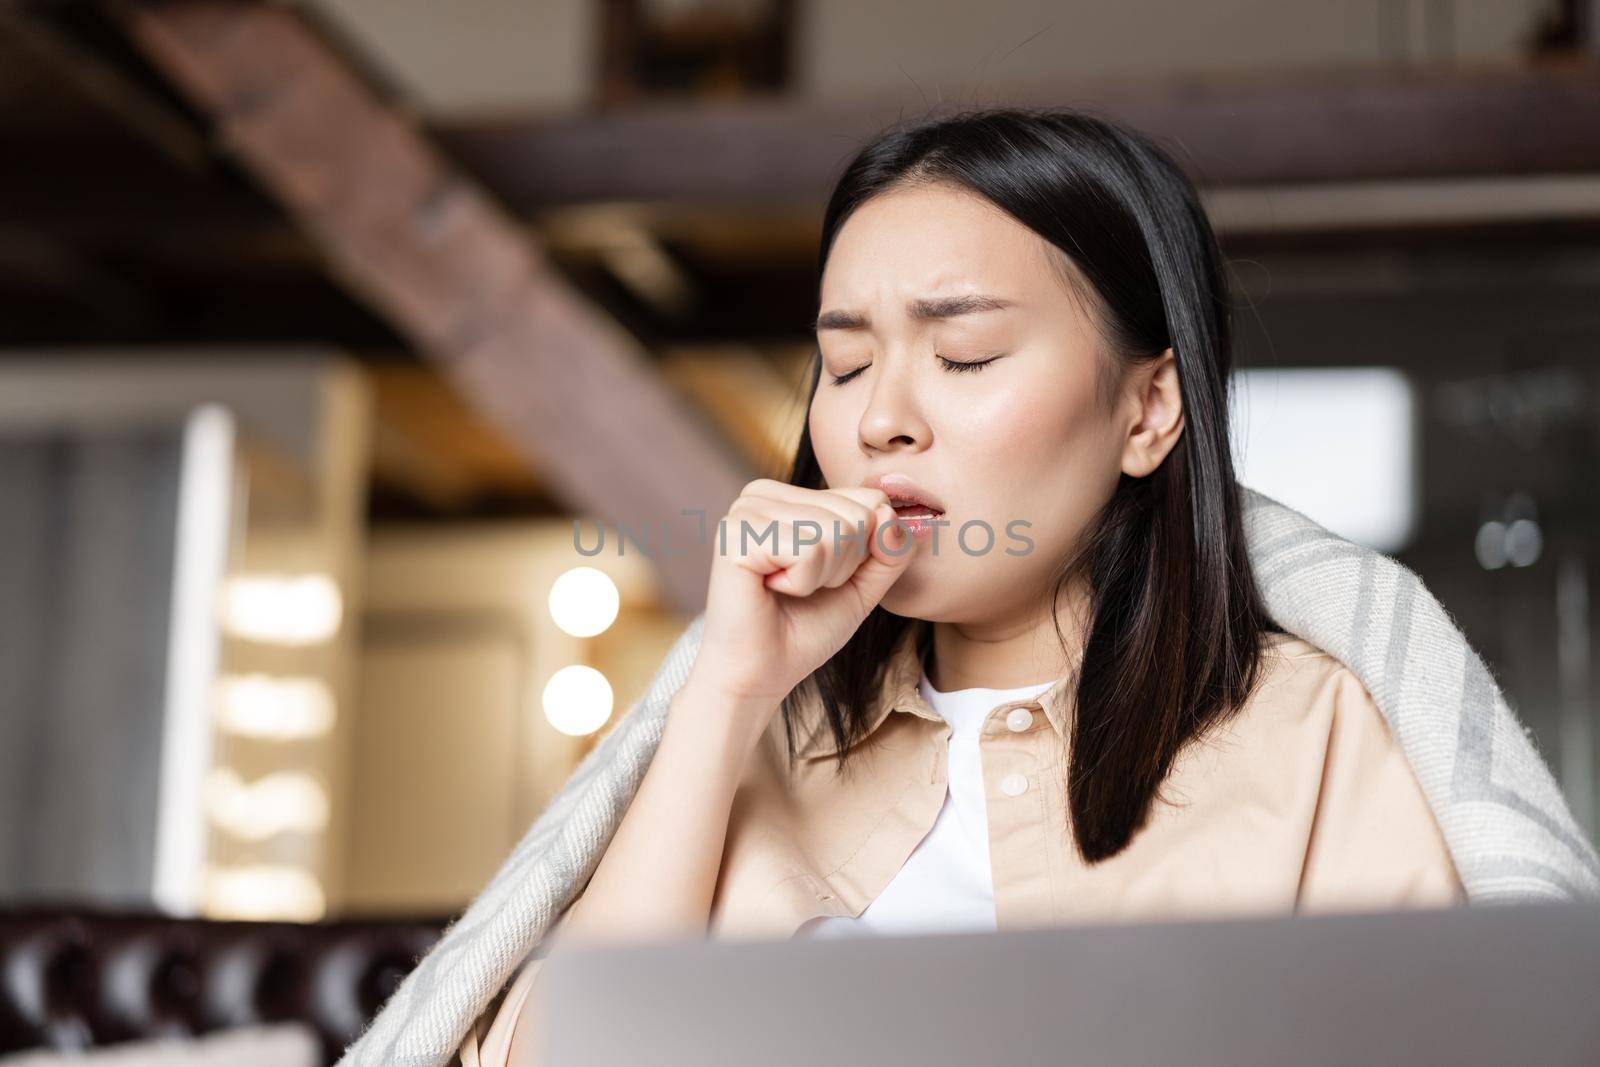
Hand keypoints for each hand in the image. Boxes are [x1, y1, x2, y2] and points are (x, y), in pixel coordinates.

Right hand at [689, 479, 914, 709]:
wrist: (761, 674)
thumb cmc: (805, 629)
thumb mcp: (863, 585)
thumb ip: (890, 550)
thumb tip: (892, 512)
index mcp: (790, 496)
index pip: (869, 501)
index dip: (862, 553)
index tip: (822, 577)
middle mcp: (764, 492)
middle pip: (857, 515)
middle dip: (842, 566)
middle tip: (801, 588)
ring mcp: (747, 510)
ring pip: (837, 530)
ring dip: (823, 577)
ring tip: (786, 589)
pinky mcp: (736, 533)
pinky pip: (810, 548)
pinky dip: (802, 582)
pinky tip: (771, 589)